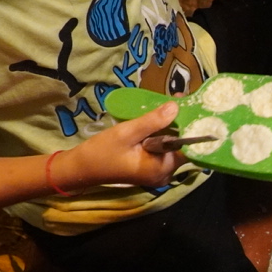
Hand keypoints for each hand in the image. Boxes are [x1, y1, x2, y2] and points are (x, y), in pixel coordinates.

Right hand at [57, 103, 180, 190]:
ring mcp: (158, 173)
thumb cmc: (102, 152)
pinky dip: (161, 135)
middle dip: (180, 123)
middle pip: (181, 146)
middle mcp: (165, 174)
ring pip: (171, 147)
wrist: (81, 169)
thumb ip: (152, 121)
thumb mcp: (127, 133)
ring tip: (171, 103)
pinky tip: (158, 118)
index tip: (190, 105)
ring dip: (170, 127)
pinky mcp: (150, 169)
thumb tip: (176, 107)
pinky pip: (162, 150)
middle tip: (178, 98)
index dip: (190, 126)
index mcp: (162, 168)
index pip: (188, 147)